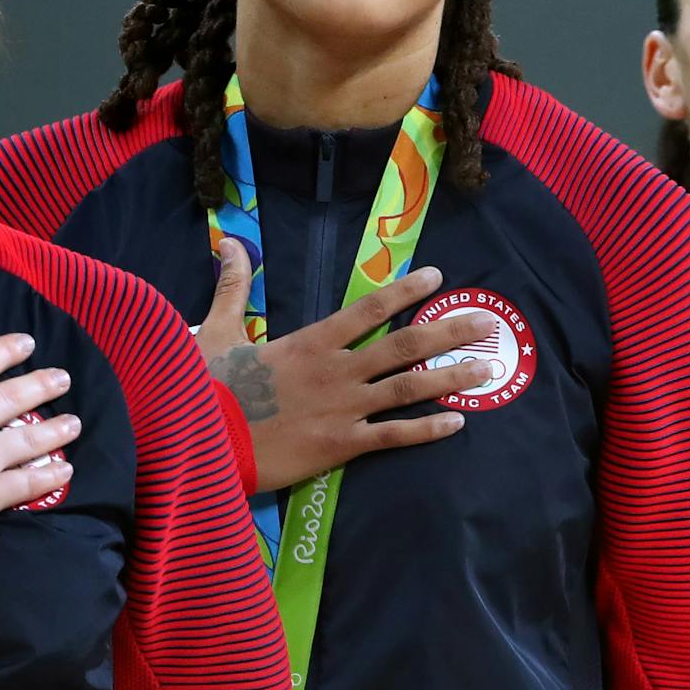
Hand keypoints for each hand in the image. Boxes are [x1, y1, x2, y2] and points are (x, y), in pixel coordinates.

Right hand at [0, 318, 78, 540]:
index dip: (5, 351)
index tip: (28, 342)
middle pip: (13, 399)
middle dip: (41, 386)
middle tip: (64, 379)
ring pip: (27, 438)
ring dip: (54, 430)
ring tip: (75, 423)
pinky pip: (26, 483)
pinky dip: (48, 476)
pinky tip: (65, 470)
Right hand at [197, 241, 496, 491]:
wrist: (202, 441)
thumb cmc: (208, 387)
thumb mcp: (217, 330)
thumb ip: (233, 287)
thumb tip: (229, 243)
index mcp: (312, 342)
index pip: (368, 309)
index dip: (405, 291)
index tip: (436, 277)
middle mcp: (338, 370)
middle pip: (405, 344)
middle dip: (449, 331)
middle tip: (486, 322)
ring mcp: (344, 408)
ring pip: (410, 388)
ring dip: (451, 377)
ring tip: (487, 368)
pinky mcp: (342, 445)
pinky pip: (394, 436)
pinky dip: (427, 430)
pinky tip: (457, 424)